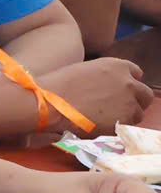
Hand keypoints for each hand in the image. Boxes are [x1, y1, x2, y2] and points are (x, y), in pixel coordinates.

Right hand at [37, 56, 153, 133]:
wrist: (49, 103)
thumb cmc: (57, 86)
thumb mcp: (84, 71)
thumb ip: (103, 76)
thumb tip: (107, 87)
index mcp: (117, 66)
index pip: (136, 74)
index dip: (128, 83)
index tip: (120, 90)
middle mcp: (128, 82)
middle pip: (144, 94)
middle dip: (135, 101)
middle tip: (118, 108)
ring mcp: (128, 103)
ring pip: (138, 112)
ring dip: (127, 115)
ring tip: (106, 119)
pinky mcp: (123, 121)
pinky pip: (127, 126)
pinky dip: (118, 127)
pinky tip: (102, 126)